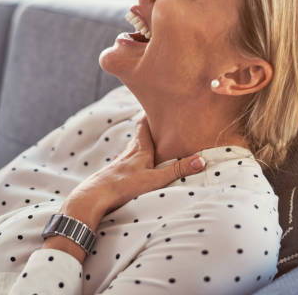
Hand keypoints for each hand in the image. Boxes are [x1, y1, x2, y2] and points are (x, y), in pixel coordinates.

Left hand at [66, 113, 206, 215]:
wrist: (95, 196)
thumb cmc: (124, 185)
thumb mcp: (155, 179)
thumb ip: (178, 170)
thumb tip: (202, 160)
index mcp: (140, 149)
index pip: (145, 124)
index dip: (151, 113)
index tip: (159, 102)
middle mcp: (130, 151)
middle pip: (140, 133)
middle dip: (149, 124)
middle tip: (159, 117)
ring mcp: (122, 162)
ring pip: (134, 146)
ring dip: (143, 141)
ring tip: (153, 139)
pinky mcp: (116, 172)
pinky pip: (129, 159)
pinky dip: (136, 156)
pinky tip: (137, 163)